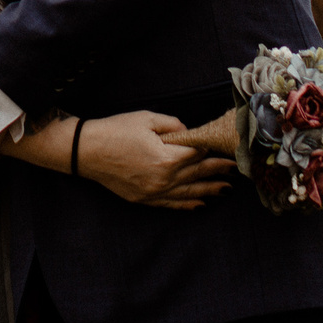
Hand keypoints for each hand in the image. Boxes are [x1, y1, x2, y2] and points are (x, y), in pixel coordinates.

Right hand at [76, 112, 234, 208]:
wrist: (87, 151)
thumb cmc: (116, 130)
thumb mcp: (147, 119)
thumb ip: (174, 125)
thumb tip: (189, 133)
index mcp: (167, 158)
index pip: (198, 155)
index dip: (212, 150)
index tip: (227, 149)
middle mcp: (164, 179)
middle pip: (197, 175)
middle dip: (218, 171)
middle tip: (235, 169)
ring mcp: (154, 192)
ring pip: (189, 193)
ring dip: (209, 191)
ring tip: (226, 189)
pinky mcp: (144, 199)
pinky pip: (171, 204)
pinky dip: (187, 204)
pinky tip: (199, 204)